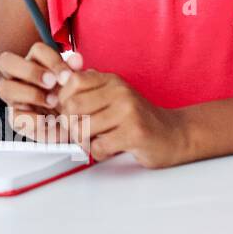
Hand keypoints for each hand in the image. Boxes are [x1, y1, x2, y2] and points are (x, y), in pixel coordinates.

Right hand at [0, 42, 81, 141]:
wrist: (71, 126)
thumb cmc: (70, 99)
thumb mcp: (75, 86)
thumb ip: (73, 72)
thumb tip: (77, 59)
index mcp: (35, 63)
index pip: (36, 50)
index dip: (51, 60)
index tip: (66, 76)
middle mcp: (18, 76)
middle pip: (6, 61)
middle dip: (30, 71)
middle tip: (51, 83)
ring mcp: (13, 97)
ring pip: (4, 88)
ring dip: (30, 94)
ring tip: (53, 102)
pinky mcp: (15, 118)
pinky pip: (13, 116)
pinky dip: (33, 119)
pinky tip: (50, 121)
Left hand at [55, 68, 190, 166]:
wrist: (175, 135)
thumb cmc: (138, 119)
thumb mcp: (113, 97)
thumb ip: (89, 91)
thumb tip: (58, 86)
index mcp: (111, 80)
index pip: (72, 82)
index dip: (64, 100)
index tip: (70, 113)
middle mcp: (120, 92)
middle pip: (72, 107)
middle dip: (71, 125)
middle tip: (81, 133)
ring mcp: (128, 111)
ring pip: (83, 128)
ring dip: (85, 142)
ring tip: (97, 141)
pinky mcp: (135, 133)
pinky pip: (99, 146)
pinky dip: (99, 153)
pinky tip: (110, 149)